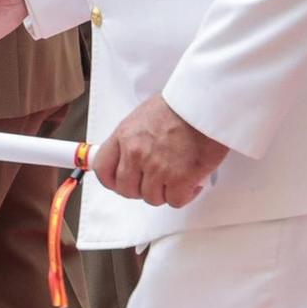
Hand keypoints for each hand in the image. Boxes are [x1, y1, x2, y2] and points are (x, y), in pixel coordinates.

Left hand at [92, 95, 229, 207]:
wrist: (203, 106)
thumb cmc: (178, 107)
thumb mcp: (141, 118)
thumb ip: (130, 139)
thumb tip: (126, 156)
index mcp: (124, 136)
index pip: (103, 169)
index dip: (112, 180)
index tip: (121, 182)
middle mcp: (136, 154)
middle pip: (126, 189)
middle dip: (140, 189)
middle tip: (154, 182)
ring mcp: (156, 168)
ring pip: (151, 198)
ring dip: (164, 192)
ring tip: (175, 179)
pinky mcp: (180, 179)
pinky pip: (175, 201)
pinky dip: (184, 196)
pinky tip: (190, 183)